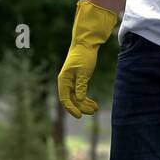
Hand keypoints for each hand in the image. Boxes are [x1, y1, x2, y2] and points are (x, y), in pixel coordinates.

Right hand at [57, 0, 117, 117]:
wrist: (86, 44)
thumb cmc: (83, 56)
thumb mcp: (83, 72)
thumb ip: (81, 86)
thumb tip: (80, 100)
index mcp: (63, 80)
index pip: (64, 99)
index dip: (71, 108)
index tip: (80, 115)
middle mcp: (66, 83)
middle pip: (72, 100)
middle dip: (82, 107)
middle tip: (93, 111)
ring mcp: (72, 83)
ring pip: (77, 98)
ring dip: (85, 104)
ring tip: (96, 109)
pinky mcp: (78, 81)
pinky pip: (81, 94)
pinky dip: (87, 99)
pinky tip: (94, 104)